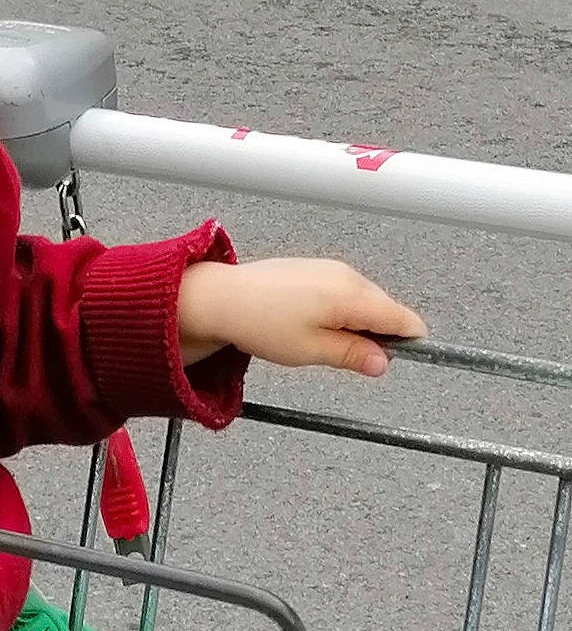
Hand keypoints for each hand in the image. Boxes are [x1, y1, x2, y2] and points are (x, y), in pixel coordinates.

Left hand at [177, 257, 425, 377]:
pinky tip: (312, 324)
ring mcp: (330, 268)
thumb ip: (353, 355)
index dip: (408, 343)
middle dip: (377, 335)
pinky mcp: (315, 267)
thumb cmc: (261, 322)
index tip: (397, 359)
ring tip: (320, 340)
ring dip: (356, 323)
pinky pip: (344, 291)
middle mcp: (346, 275)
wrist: (222, 297)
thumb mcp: (312, 350)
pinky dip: (339, 311)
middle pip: (386, 309)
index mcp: (351, 295)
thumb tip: (383, 362)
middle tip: (346, 357)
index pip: (403, 318)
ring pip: (364, 301)